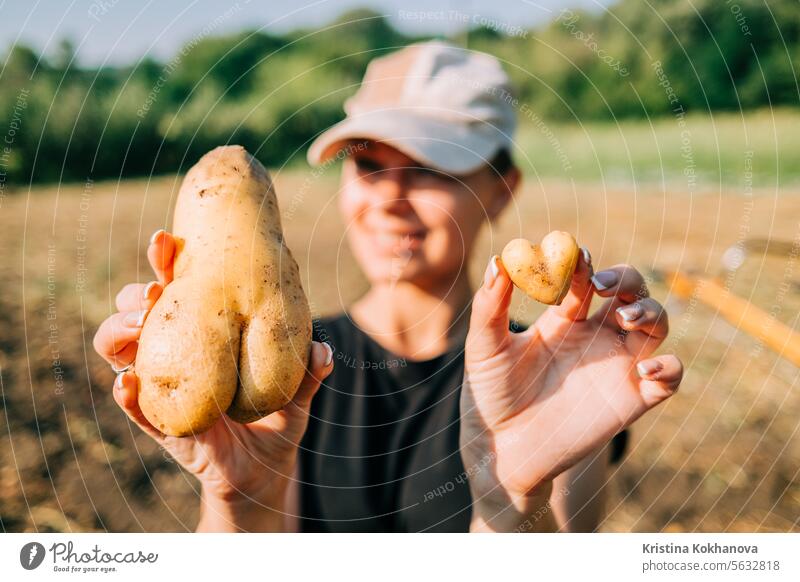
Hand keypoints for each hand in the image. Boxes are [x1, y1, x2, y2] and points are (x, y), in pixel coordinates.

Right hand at [93, 230, 332, 530]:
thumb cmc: (278, 412)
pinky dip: (126, 393)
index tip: (166, 240)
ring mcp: (162, 383)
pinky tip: (127, 383)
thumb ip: (308, 370)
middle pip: (137, 309)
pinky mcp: (159, 422)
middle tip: (154, 290)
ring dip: (120, 331)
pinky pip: (134, 406)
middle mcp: (175, 349)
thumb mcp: (297, 388)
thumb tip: (323, 351)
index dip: (167, 261)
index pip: (178, 286)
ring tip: (139, 323)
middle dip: (135, 293)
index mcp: (204, 328)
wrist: (266, 466)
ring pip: (118, 348)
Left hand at [460, 249, 682, 531]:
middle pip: (631, 292)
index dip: (584, 264)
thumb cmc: (491, 393)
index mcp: (565, 318)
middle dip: (626, 280)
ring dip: (650, 311)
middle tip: (603, 285)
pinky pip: (670, 377)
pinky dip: (668, 367)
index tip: (576, 258)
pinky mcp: (633, 399)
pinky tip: (643, 368)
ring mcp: (618, 365)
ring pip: (656, 324)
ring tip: (623, 317)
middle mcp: (597, 335)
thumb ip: (491, 305)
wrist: (502, 447)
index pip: (586, 278)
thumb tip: (499, 261)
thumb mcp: (485, 347)